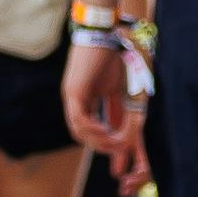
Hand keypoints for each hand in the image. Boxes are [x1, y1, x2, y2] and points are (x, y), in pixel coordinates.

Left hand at [63, 39, 141, 181]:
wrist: (104, 33)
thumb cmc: (112, 56)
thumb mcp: (118, 89)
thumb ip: (119, 110)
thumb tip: (125, 130)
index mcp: (84, 101)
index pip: (93, 131)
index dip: (106, 147)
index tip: (119, 164)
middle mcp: (75, 102)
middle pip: (84, 135)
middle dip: (102, 149)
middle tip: (119, 159)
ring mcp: (72, 98)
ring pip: (80, 131)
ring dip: (98, 142)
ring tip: (116, 146)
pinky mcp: (73, 93)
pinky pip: (79, 120)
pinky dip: (93, 130)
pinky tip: (107, 133)